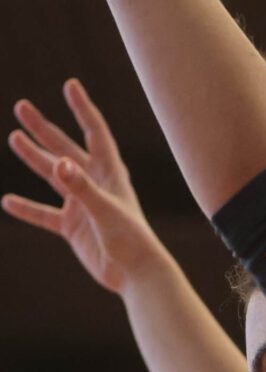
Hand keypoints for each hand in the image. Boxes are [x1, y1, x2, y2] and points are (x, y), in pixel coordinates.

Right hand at [2, 78, 164, 294]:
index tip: (70, 85)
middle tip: (21, 107)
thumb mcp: (104, 210)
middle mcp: (95, 185)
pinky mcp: (74, 228)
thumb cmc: (130, 240)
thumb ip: (81, 187)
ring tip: (14, 138)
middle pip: (66, 149)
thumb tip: (58, 163)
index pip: (95, 133)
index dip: (83, 109)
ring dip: (35, 158)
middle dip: (45, 129)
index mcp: (110, 174)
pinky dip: (28, 209)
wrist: (135, 274)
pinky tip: (8, 202)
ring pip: (53, 177)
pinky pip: (45, 215)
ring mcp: (83, 205)